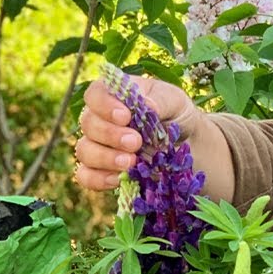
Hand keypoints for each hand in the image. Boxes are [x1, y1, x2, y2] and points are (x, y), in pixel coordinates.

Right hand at [74, 76, 193, 190]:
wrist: (188, 146)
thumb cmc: (178, 116)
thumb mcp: (176, 101)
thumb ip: (161, 100)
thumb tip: (147, 105)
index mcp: (116, 96)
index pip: (95, 94)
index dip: (104, 105)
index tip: (125, 116)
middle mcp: (101, 119)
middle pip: (88, 123)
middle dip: (110, 134)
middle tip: (136, 142)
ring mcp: (98, 145)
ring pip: (84, 150)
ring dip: (105, 157)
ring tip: (131, 162)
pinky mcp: (101, 170)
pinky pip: (86, 176)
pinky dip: (98, 178)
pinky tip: (118, 179)